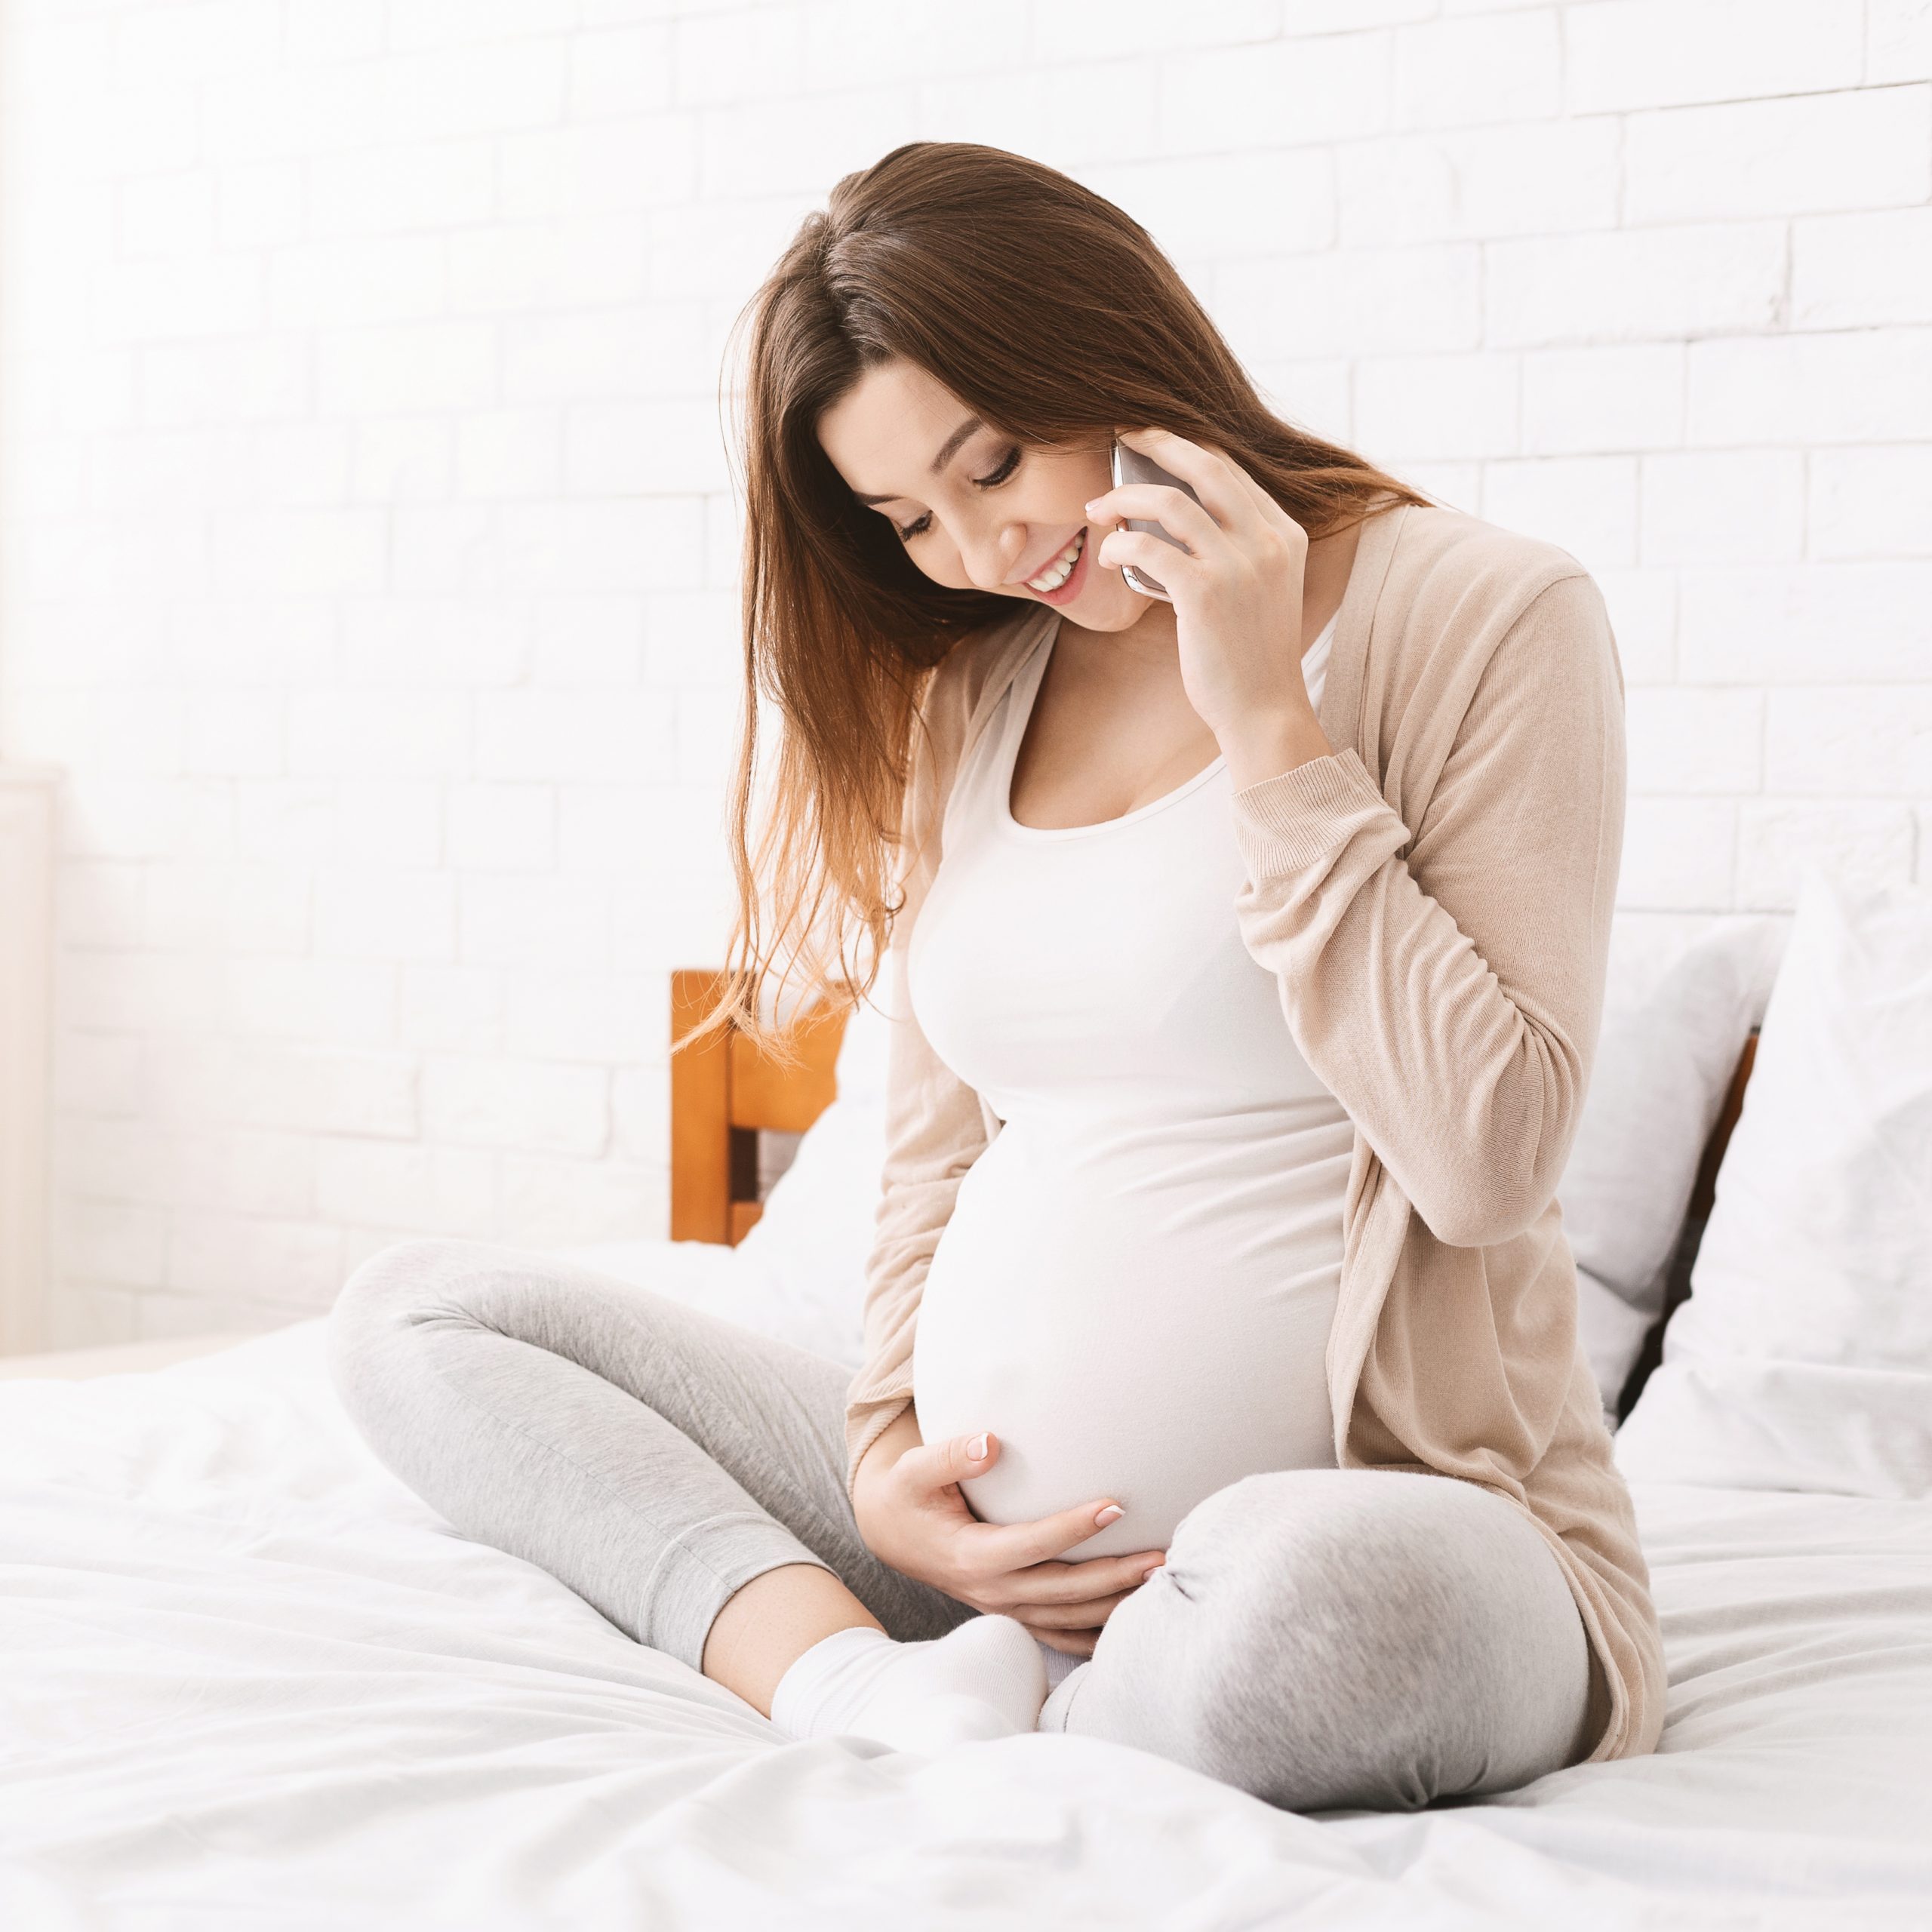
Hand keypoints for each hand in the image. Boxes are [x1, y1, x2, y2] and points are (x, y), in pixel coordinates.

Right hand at [853, 1426, 1165, 1657]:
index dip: (1073, 1528)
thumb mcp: (913, 1470)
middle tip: (1162, 1556)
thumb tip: (990, 1442)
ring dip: (1115, 1604)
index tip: (1116, 1506)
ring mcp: (1004, 1608)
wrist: (891, 1532)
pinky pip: (1060, 1634)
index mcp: (971, 1556)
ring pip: (1069, 1618)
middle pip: (1064, 1591)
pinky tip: (1132, 1623)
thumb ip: (949, 1455)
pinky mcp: (1013, 1612)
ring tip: (1160, 1580)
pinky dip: (1096, 1634)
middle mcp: (991, 1591)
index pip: (1032, 1545)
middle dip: (1115, 1576)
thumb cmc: (908, 1494)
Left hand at [1085, 425, 1316, 747]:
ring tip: (1098, 507)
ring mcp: (1238, 566)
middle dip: (1158, 443)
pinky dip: (1121, 543)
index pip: (1232, 470)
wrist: (1264, 709)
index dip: (1188, 449)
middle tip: (1122, 438)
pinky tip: (1107, 554)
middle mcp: (1267, 541)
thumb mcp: (1262, 589)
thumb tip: (1179, 519)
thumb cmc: (1251, 655)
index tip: (1153, 443)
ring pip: (1171, 501)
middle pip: (1206, 466)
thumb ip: (1238, 549)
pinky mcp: (1204, 594)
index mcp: (1285, 535)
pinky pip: (1149, 548)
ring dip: (1125, 496)